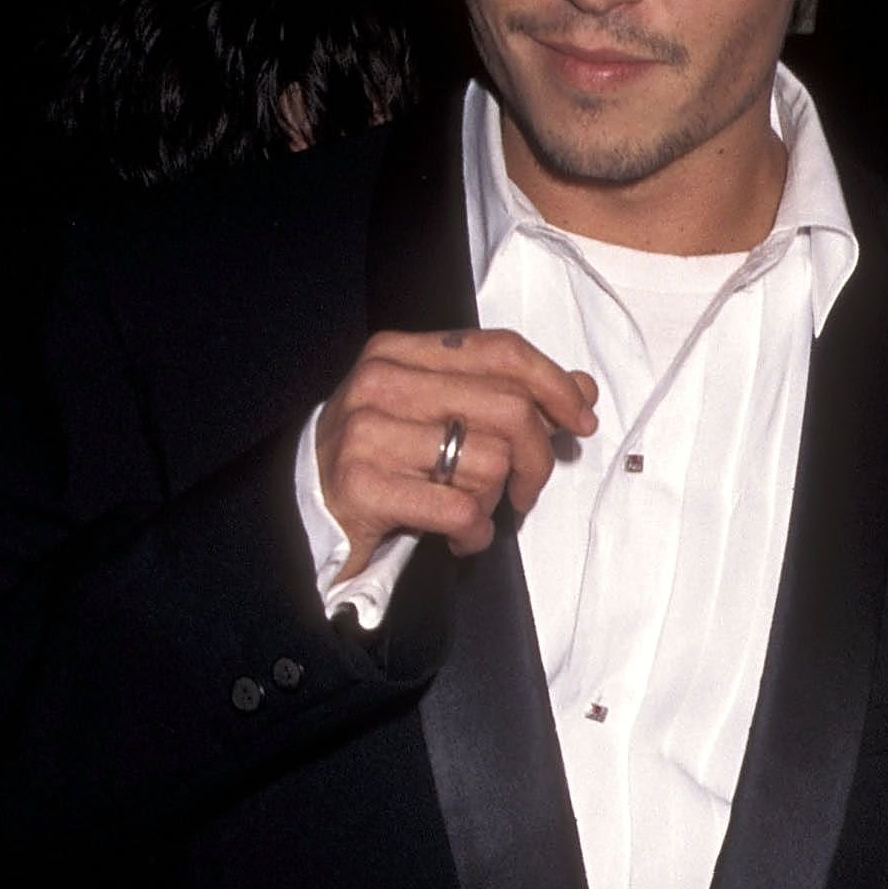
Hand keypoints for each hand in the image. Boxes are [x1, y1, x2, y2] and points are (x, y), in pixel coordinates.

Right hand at [315, 327, 598, 575]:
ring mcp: (368, 433)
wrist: (305, 512)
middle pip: (508, 408)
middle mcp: (381, 383)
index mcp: (400, 352)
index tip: (582, 419)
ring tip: (469, 513)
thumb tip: (580, 390)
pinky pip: (460, 509)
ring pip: (489, 462)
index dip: (553, 384)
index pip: (499, 350)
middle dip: (538, 459)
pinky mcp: (363, 487)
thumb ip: (501, 395)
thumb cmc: (382, 461)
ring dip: (494, 502)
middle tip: (528, 491)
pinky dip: (474, 534)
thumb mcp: (437, 414)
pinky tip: (457, 538)